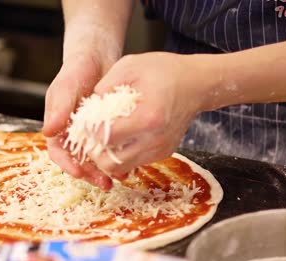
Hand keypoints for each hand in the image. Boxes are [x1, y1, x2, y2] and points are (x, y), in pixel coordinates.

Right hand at [42, 53, 115, 189]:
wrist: (98, 58)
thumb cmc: (77, 70)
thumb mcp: (66, 86)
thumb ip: (58, 107)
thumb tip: (48, 132)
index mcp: (59, 127)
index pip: (59, 152)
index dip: (67, 165)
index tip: (79, 172)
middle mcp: (75, 134)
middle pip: (80, 161)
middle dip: (91, 174)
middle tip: (105, 183)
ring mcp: (93, 134)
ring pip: (98, 158)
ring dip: (108, 169)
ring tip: (121, 176)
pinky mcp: (111, 130)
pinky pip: (114, 148)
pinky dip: (122, 156)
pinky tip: (132, 162)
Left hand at [86, 52, 213, 178]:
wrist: (196, 84)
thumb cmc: (164, 71)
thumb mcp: (129, 66)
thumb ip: (105, 86)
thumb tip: (88, 106)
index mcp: (147, 117)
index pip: (107, 138)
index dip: (91, 130)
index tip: (88, 120)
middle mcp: (155, 140)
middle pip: (111, 163)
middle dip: (95, 151)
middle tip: (92, 135)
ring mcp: (160, 150)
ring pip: (121, 168)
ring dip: (108, 156)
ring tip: (105, 137)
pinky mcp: (164, 153)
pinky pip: (134, 162)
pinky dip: (122, 154)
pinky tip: (121, 137)